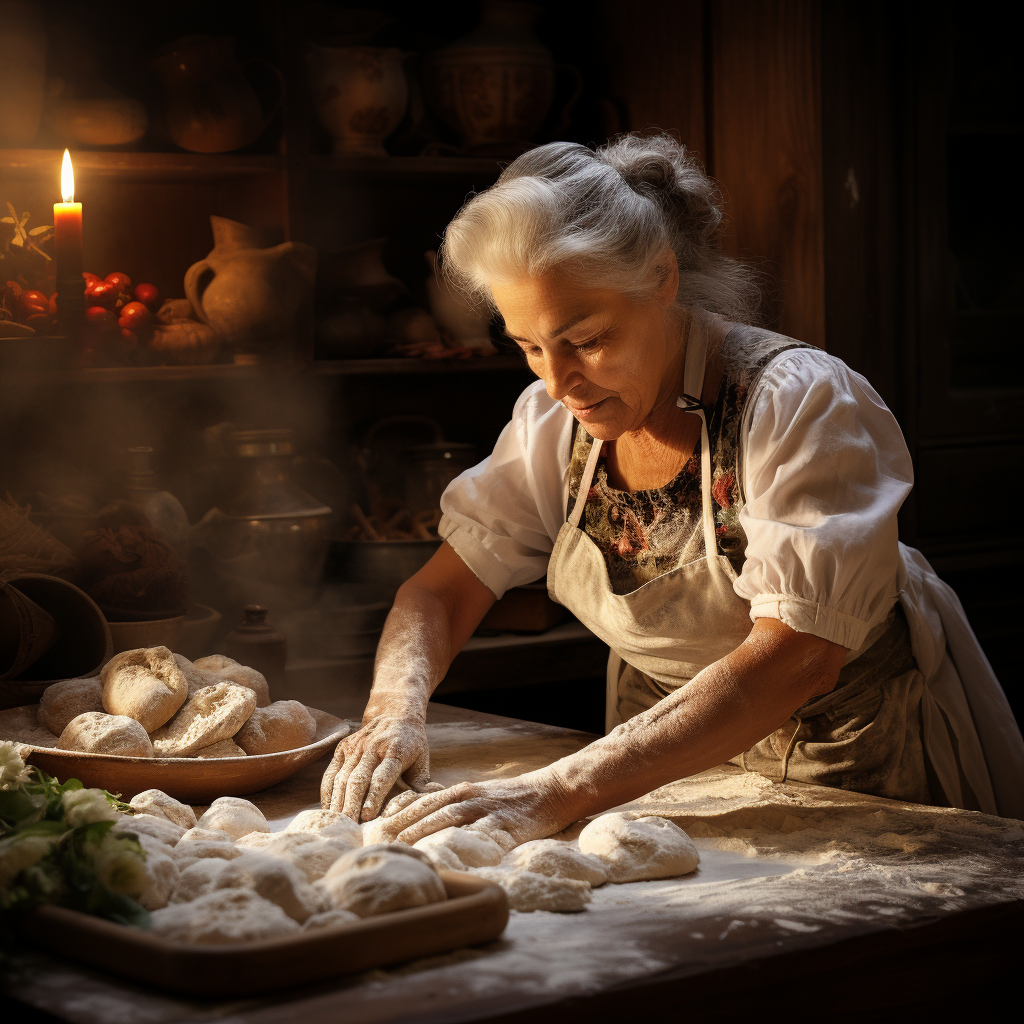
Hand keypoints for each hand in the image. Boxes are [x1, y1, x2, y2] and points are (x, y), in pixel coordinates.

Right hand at [320, 712, 429, 820]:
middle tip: (349, 826)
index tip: (367, 815)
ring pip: (343, 777)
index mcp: (395, 750)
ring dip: (338, 801)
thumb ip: (423, 783)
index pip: (382, 776)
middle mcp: (373, 746)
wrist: (395, 714)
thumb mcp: (422, 760)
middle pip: (359, 779)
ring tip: (338, 822)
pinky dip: (328, 792)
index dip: (374, 796)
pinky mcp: (343, 748)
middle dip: (352, 804)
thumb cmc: (411, 744)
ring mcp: (355, 746)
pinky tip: (329, 808)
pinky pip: (331, 772)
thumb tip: (434, 801)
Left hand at [372, 769, 577, 848]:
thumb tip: (426, 824)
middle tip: (381, 838)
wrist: (550, 792)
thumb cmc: (512, 799)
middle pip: (431, 807)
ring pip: (450, 817)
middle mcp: (470, 798)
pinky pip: (482, 838)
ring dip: (425, 828)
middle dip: (404, 822)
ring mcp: (487, 811)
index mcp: (462, 791)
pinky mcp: (505, 827)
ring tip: (404, 843)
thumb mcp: (480, 797)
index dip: (401, 810)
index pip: (424, 798)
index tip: (379, 822)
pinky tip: (451, 857)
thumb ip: (456, 808)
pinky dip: (464, 846)